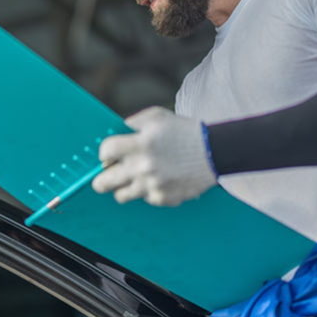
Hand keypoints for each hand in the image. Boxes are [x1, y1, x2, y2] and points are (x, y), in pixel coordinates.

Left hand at [92, 106, 216, 205]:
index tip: (110, 154)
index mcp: (140, 144)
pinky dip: (149, 192)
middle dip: (101, 178)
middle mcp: (143, 167)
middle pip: (103, 182)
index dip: (105, 153)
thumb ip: (133, 123)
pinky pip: (145, 199)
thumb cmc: (184, 131)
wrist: (214, 151)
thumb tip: (115, 132)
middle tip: (106, 175)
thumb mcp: (157, 116)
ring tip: (134, 178)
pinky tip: (160, 180)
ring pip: (121, 196)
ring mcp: (152, 185)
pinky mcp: (164, 198)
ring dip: (124, 187)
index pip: (105, 152)